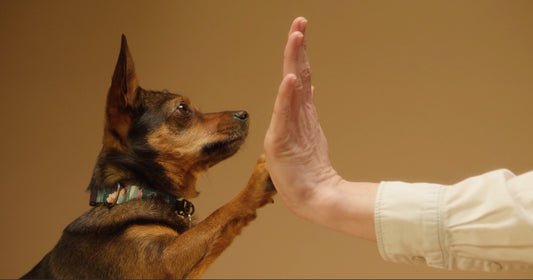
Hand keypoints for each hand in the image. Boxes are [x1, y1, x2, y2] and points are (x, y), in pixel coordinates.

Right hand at [264, 17, 377, 240]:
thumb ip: (305, 107)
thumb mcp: (310, 132)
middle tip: (299, 22)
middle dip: (296, 47)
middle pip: (293, 75)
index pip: (299, 75)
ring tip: (295, 38)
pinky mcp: (280, 143)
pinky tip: (289, 79)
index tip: (301, 27)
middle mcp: (289, 116)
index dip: (300, 52)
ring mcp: (284, 128)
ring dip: (293, 63)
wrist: (312, 196)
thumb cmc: (309, 169)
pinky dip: (287, 96)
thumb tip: (306, 85)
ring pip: (289, 90)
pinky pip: (284, 116)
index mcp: (298, 112)